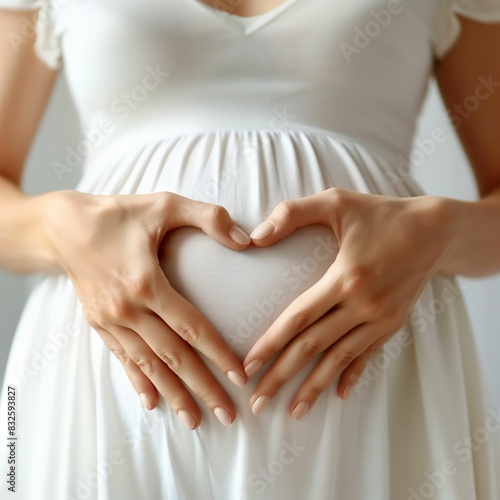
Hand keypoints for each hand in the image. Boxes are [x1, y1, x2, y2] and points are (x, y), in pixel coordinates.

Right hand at [43, 190, 250, 428]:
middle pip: (173, 356)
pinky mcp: (99, 324)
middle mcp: (128, 309)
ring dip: (173, 394)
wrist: (63, 226)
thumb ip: (208, 218)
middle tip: (227, 414)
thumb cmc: (118, 213)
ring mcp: (110, 320)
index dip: (218, 353)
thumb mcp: (164, 204)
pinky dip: (138, 381)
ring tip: (195, 420)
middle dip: (202, 387)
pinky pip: (122, 359)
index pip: (192, 326)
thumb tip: (246, 240)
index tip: (240, 376)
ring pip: (148, 365)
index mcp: (147, 283)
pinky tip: (151, 402)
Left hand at [243, 188, 452, 419]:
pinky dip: (351, 376)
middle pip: (313, 347)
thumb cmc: (381, 213)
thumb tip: (256, 236)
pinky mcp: (393, 324)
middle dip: (282, 377)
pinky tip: (338, 395)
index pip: (298, 318)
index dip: (271, 343)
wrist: (436, 230)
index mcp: (346, 277)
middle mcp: (364, 305)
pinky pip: (368, 356)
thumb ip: (293, 213)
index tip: (247, 366)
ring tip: (291, 412)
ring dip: (313, 388)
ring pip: (339, 360)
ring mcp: (381, 319)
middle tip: (256, 402)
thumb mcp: (337, 202)